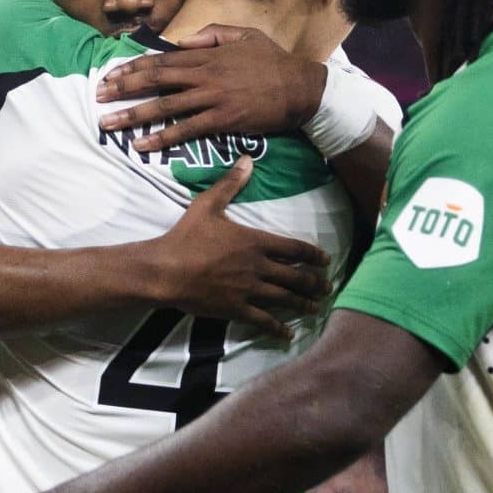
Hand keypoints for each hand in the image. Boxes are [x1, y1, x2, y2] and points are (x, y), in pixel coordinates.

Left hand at [97, 26, 326, 152]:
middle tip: (98, 97)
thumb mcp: (244, 35)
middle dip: (123, 89)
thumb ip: (211, 35)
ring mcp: (211, 98)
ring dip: (133, 115)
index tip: (110, 75)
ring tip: (108, 124)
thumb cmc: (273, 61)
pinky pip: (186, 130)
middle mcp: (203, 75)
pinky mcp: (222, 120)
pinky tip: (143, 144)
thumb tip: (182, 41)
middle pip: (154, 80)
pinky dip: (162, 137)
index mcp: (206, 54)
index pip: (160, 60)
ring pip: (164, 106)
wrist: (300, 87)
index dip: (132, 68)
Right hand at [141, 158, 328, 340]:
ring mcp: (248, 290)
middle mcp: (258, 267)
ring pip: (284, 299)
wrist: (165, 270)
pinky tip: (288, 333)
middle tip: (326, 287)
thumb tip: (248, 159)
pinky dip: (278, 328)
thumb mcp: (207, 205)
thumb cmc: (186, 236)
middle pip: (296, 277)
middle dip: (315, 283)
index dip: (314, 255)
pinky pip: (263, 320)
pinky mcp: (235, 309)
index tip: (325, 261)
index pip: (295, 248)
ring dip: (303, 304)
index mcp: (255, 242)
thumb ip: (230, 184)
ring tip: (316, 308)